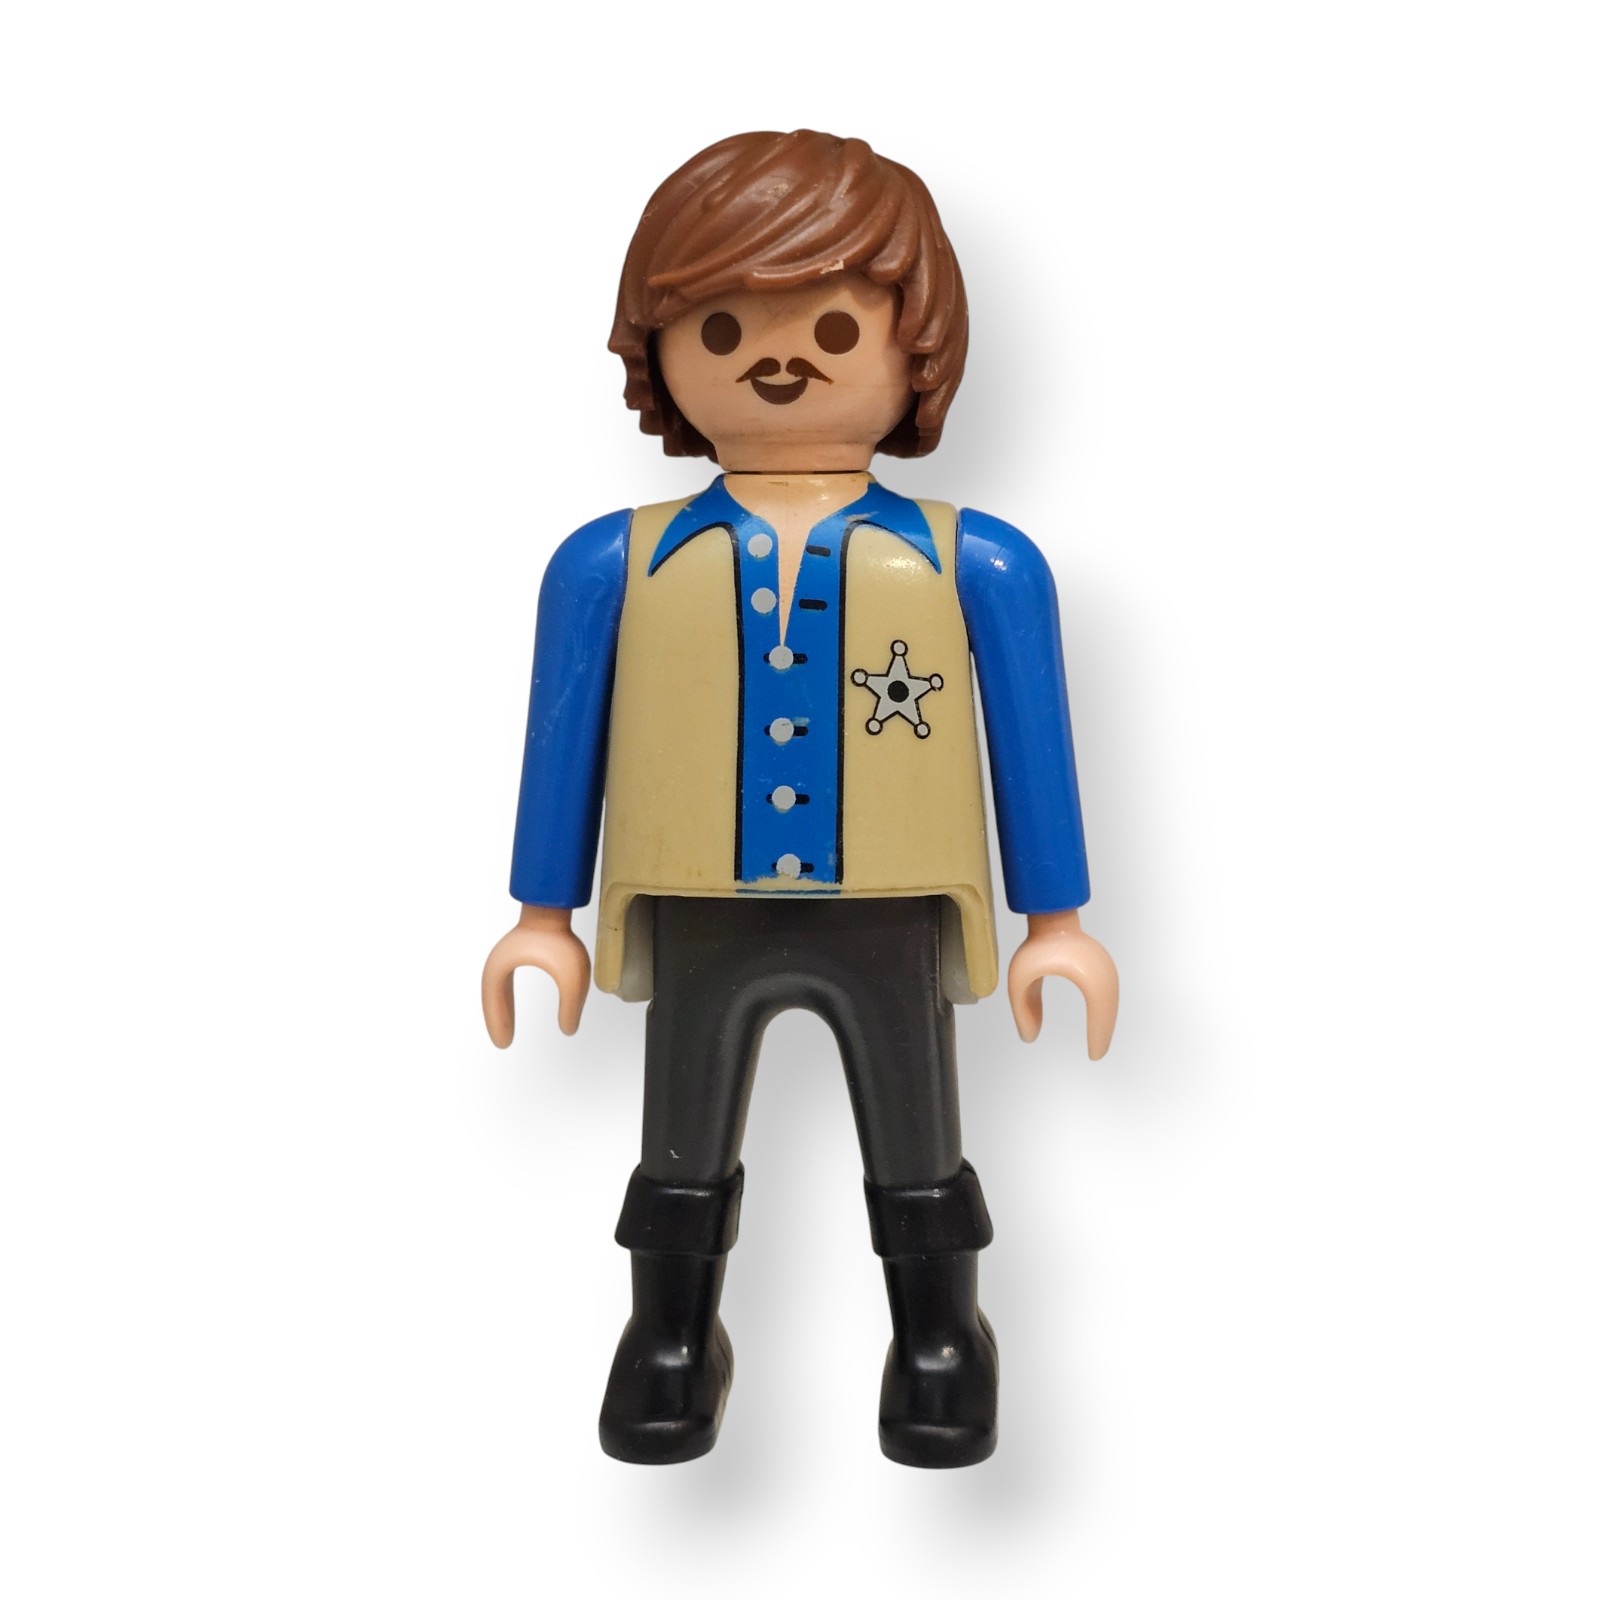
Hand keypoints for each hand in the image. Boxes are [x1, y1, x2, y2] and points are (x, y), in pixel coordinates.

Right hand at [481, 904, 590, 1045]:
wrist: (555, 907)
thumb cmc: (560, 939)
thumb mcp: (572, 978)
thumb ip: (571, 1006)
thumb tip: (569, 1030)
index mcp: (502, 968)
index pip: (495, 1002)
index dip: (498, 1024)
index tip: (504, 1044)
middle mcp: (499, 962)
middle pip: (492, 999)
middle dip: (498, 1021)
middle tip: (503, 1043)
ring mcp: (506, 956)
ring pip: (497, 991)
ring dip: (501, 1010)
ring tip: (506, 1031)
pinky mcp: (516, 952)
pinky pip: (505, 983)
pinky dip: (506, 1000)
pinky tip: (512, 1008)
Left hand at [1006, 909, 1118, 1058]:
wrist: (1052, 918)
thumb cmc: (1036, 946)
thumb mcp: (1020, 978)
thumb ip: (1022, 1008)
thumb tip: (1029, 1038)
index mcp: (1086, 972)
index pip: (1100, 1011)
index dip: (1099, 1034)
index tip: (1094, 1054)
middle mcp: (1102, 969)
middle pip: (1109, 1008)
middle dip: (1104, 1032)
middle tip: (1097, 1054)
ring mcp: (1104, 966)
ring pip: (1110, 1001)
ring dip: (1104, 1021)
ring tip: (1098, 1042)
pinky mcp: (1101, 965)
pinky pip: (1107, 992)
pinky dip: (1103, 1010)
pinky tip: (1097, 1022)